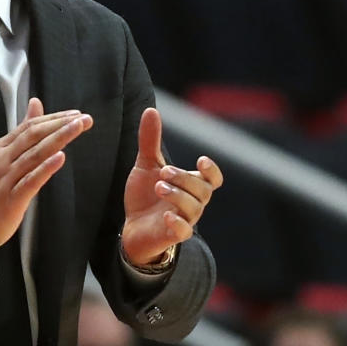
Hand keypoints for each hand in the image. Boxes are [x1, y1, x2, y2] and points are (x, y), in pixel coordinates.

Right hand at [0, 97, 92, 252]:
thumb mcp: (3, 156)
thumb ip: (22, 132)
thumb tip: (35, 104)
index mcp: (2, 148)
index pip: (30, 126)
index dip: (53, 118)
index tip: (75, 114)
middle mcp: (3, 159)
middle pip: (34, 135)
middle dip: (60, 125)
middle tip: (84, 119)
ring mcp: (6, 178)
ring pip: (35, 154)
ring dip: (58, 139)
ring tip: (77, 129)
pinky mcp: (11, 199)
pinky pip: (30, 181)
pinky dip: (45, 168)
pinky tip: (59, 158)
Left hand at [121, 108, 222, 265]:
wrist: (132, 227)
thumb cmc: (145, 195)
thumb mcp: (146, 165)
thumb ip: (150, 140)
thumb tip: (151, 110)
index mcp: (191, 186)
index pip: (214, 180)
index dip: (212, 171)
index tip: (201, 161)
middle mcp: (193, 203)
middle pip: (203, 190)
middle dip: (184, 179)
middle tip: (163, 172)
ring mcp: (184, 220)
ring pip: (194, 208)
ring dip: (178, 195)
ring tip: (159, 186)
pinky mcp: (172, 235)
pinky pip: (184, 232)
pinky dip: (178, 223)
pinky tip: (166, 215)